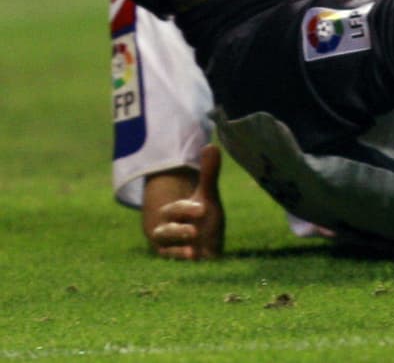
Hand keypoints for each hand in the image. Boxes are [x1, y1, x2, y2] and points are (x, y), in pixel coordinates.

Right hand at [149, 144, 224, 260]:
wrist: (203, 243)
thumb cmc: (203, 218)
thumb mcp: (207, 196)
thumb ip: (209, 174)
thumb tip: (212, 145)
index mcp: (172, 212)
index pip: (175, 209)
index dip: (187, 209)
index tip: (204, 208)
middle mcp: (166, 230)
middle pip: (164, 231)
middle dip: (178, 231)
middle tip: (195, 232)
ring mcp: (169, 248)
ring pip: (165, 248)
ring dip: (178, 250)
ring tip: (194, 252)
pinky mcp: (174, 263)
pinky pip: (171, 264)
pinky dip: (181, 263)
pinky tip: (195, 261)